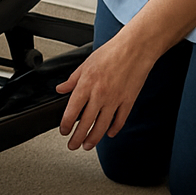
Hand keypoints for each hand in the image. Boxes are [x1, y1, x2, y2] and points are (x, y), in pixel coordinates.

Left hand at [55, 33, 156, 151]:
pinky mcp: (128, 101)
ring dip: (94, 138)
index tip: (63, 131)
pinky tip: (109, 134)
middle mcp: (100, 95)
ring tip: (87, 145)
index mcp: (86, 85)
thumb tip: (60, 89)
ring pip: (102, 126)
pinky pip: (120, 120)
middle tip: (73, 145)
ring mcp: (115, 100)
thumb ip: (72, 80)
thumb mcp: (85, 64)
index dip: (66, 125)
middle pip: (86, 123)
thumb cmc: (111, 53)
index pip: (72, 111)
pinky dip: (114, 129)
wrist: (134, 49)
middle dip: (77, 137)